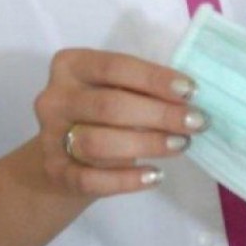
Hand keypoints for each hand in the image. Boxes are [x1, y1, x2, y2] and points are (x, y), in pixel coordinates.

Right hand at [33, 49, 207, 197]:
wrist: (63, 158)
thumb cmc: (101, 116)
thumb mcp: (117, 92)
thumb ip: (143, 90)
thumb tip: (189, 100)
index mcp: (70, 66)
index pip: (114, 66)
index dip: (154, 79)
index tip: (190, 91)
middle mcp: (54, 99)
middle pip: (109, 106)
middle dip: (159, 114)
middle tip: (196, 122)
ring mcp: (50, 137)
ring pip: (99, 143)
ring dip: (147, 144)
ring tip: (180, 145)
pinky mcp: (56, 173)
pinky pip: (92, 179)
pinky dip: (127, 179)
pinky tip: (155, 175)